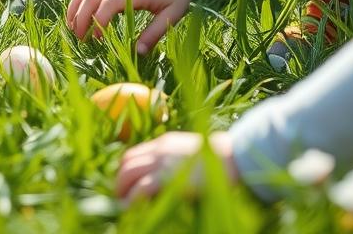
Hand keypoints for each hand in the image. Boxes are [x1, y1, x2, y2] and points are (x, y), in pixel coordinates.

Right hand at [66, 0, 192, 52]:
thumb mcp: (173, 12)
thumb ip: (155, 32)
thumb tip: (138, 53)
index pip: (108, 4)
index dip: (99, 22)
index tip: (97, 39)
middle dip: (80, 19)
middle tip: (81, 40)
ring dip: (75, 10)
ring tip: (73, 30)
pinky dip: (78, 3)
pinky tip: (77, 18)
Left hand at [116, 131, 236, 200]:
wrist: (232, 159)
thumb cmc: (220, 160)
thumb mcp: (193, 152)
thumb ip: (178, 158)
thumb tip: (172, 173)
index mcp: (165, 143)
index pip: (136, 152)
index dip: (127, 168)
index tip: (127, 181)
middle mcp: (159, 150)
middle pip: (127, 162)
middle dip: (120, 179)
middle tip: (120, 194)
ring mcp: (161, 163)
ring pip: (128, 174)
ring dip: (121, 190)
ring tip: (121, 204)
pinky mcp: (165, 178)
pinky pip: (139, 189)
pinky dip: (130, 200)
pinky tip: (128, 209)